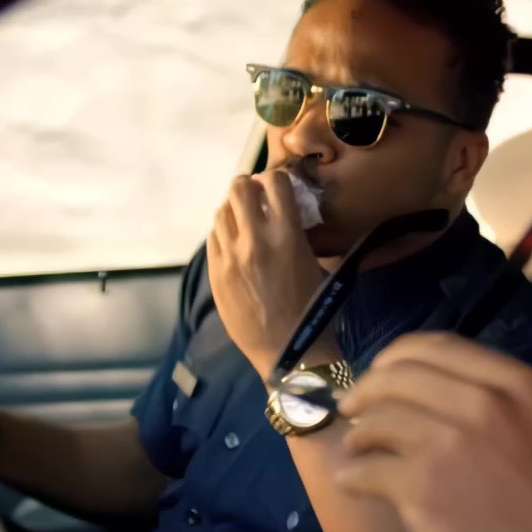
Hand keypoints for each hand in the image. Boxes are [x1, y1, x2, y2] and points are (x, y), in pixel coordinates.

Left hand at [208, 172, 330, 379]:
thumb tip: (288, 212)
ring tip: (245, 220)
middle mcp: (254, 240)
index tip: (279, 187)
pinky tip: (235, 244)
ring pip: (221, 211)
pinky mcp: (215, 274)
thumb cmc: (315, 310)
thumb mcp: (318, 264)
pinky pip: (213, 238)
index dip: (277, 178)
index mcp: (286, 235)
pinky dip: (224, 233)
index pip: (274, 181)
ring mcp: (230, 257)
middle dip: (249, 187)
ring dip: (234, 210)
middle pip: (239, 188)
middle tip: (257, 197)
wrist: (289, 352)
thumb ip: (299, 233)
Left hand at [334, 333, 531, 531]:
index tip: (378, 374)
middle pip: (397, 376)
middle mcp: (484, 402)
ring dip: (358, 437)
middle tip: (351, 410)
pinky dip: (353, 476)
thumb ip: (491, 398)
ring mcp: (450, 443)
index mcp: (517, 383)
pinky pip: (366, 469)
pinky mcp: (422, 487)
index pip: (435, 345)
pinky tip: (355, 483)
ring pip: (376, 420)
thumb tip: (419, 387)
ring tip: (359, 452)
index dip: (395, 357)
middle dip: (365, 392)